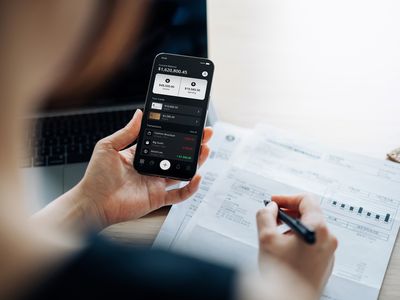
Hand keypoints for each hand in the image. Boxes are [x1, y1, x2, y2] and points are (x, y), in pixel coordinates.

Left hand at [78, 109, 212, 227]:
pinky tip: (196, 177)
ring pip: (182, 172)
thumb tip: (139, 113)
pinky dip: (190, 187)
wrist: (93, 203)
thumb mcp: (108, 147)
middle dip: (193, 145)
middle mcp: (151, 169)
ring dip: (196, 162)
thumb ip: (127, 132)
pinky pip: (179, 194)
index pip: (164, 141)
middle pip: (178, 155)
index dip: (178, 133)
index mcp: (141, 155)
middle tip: (205, 135)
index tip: (189, 124)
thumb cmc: (96, 177)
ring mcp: (156, 184)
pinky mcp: (158, 198)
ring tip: (205, 150)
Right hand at [256, 194, 336, 297]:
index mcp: (318, 229)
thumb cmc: (283, 276)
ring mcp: (327, 251)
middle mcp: (327, 239)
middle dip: (288, 212)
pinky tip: (283, 248)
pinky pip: (311, 242)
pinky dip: (297, 238)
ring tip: (276, 235)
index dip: (287, 198)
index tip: (274, 202)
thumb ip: (266, 216)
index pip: (306, 200)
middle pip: (309, 213)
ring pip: (309, 228)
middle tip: (272, 216)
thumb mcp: (266, 238)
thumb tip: (270, 208)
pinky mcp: (324, 262)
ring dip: (291, 226)